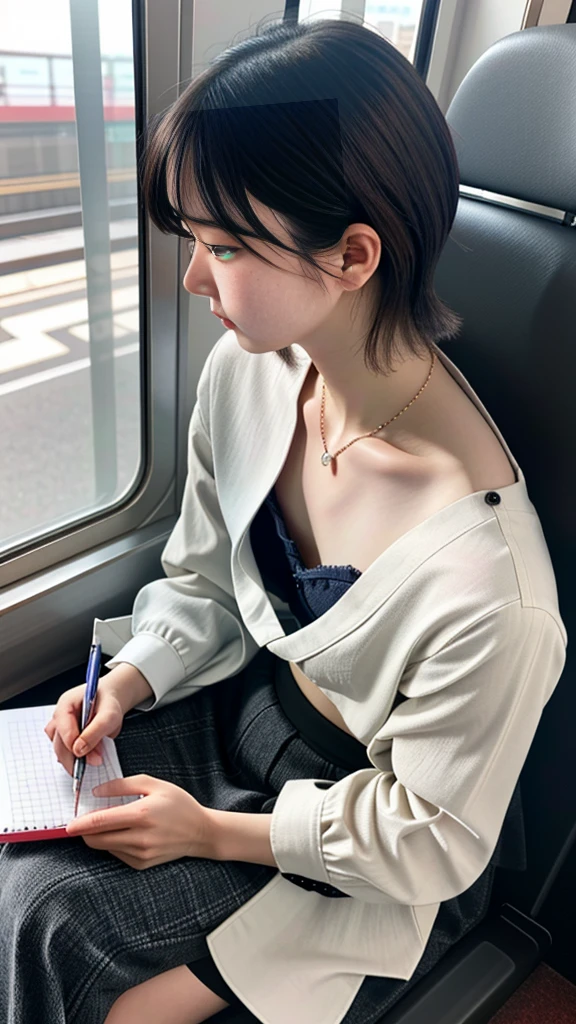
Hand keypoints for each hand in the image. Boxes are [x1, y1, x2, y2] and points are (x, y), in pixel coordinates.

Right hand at [44, 676, 126, 774]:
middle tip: (95, 762)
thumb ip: (94, 731)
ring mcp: (60, 728)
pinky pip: (65, 752)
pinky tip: (88, 757)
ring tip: (95, 758)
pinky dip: (76, 758)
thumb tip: (78, 750)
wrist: (108, 701)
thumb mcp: (109, 715)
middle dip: (76, 757)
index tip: (92, 757)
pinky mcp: (64, 738)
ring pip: (60, 749)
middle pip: (59, 743)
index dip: (75, 745)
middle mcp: (59, 717)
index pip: (63, 729)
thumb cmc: (108, 704)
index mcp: (66, 705)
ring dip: (75, 758)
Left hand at [65, 774, 215, 869]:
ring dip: (99, 837)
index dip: (81, 824)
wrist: (201, 832)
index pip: (101, 822)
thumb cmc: (178, 804)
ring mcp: (141, 854)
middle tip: (83, 822)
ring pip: (106, 848)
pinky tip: (125, 833)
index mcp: (142, 814)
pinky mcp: (142, 864)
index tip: (68, 824)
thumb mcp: (154, 784)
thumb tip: (97, 792)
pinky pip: (117, 854)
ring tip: (108, 824)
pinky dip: (113, 844)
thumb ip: (122, 785)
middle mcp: (140, 838)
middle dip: (85, 832)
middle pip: (98, 839)